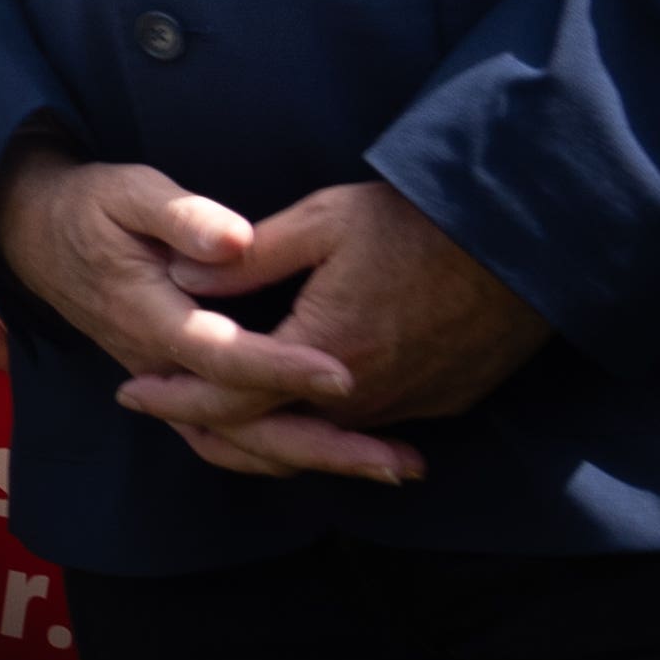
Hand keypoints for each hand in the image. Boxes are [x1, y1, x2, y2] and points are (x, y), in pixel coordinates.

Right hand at [0, 143, 409, 482]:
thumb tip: (235, 241)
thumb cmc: (91, 206)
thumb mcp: (128, 191)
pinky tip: (340, 452)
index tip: (343, 374)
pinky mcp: (180, 389)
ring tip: (390, 467)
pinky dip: (285, 454)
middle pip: (241, 426)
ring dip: (315, 460)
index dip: (281, 368)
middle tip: (396, 462)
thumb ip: (181, 215)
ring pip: (239, 444)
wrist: (37, 235)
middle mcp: (158, 365)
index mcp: (148, 315)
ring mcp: (168, 383)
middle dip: (322, 446)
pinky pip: (232, 439)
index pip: (220, 356)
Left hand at [123, 181, 546, 461]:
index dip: (176, 397)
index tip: (131, 389)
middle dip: (206, 425)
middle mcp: (365, 396)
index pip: (230, 398)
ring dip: (263, 432)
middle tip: (155, 408)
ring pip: (318, 439)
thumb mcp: (323, 221)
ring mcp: (409, 406)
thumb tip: (182, 274)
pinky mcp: (442, 402)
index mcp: (325, 351)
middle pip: (268, 434)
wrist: (527, 239)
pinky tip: (295, 409)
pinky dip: (322, 428)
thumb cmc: (419, 220)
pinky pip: (366, 430)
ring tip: (210, 417)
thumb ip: (249, 257)